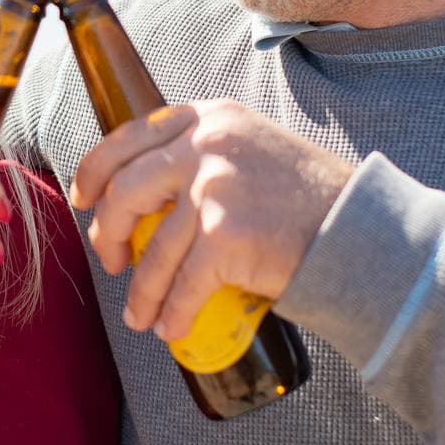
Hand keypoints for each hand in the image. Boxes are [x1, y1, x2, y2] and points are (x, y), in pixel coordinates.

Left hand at [69, 99, 354, 341]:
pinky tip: (172, 327)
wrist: (360, 228)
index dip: (96, 171)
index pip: (129, 136)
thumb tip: (148, 196)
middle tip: (112, 262)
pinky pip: (182, 284)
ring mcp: (215, 187)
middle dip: (107, 233)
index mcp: (208, 117)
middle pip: (126, 191)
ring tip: (142, 315)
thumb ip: (204, 155)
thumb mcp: (251, 149)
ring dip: (141, 291)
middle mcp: (207, 143)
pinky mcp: (225, 234)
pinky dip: (172, 312)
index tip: (84, 199)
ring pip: (152, 249)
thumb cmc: (308, 198)